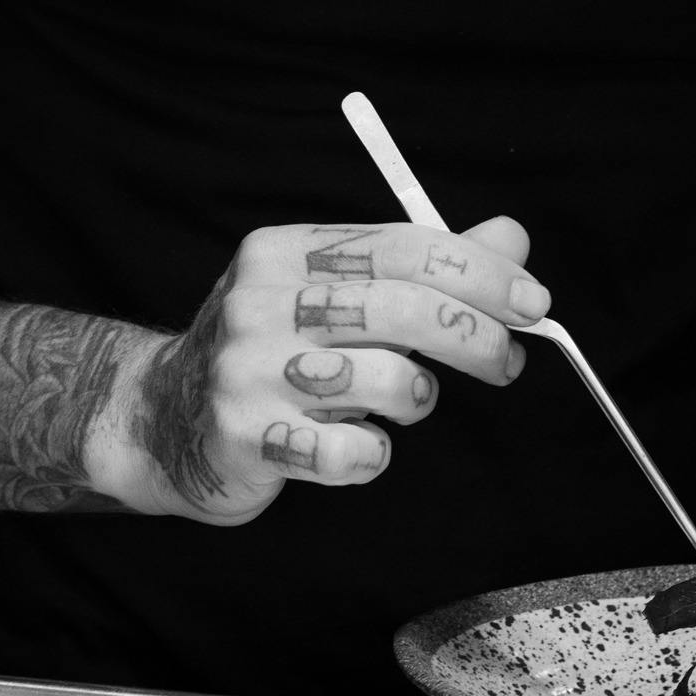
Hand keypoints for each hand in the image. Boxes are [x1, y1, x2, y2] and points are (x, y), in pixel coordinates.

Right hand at [101, 217, 550, 523]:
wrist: (162, 420)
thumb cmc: (271, 351)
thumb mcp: (331, 290)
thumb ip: (420, 266)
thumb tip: (511, 237)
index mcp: (283, 252)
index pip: (400, 245)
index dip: (480, 271)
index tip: (533, 301)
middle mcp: (258, 302)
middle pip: (398, 307)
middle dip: (473, 336)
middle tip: (507, 360)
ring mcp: (247, 371)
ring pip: (386, 381)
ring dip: (416, 399)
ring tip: (400, 403)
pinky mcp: (245, 436)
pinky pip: (350, 455)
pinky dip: (370, 458)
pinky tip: (351, 448)